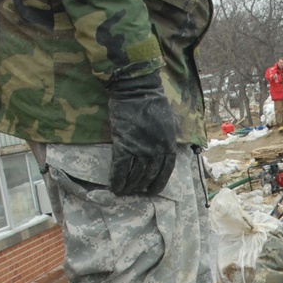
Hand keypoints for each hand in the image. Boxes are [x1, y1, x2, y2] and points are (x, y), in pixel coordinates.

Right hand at [106, 72, 176, 195]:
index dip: (158, 183)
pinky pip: (120, 168)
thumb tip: (162, 151)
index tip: (152, 190)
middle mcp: (156, 151)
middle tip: (134, 192)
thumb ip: (165, 139)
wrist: (136, 90)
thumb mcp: (168, 123)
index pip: (166, 171)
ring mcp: (140, 150)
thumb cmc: (152, 102)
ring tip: (124, 191)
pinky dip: (116, 179)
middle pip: (149, 175)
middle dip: (141, 186)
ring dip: (128, 186)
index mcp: (168, 146)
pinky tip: (113, 187)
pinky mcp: (124, 146)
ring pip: (134, 175)